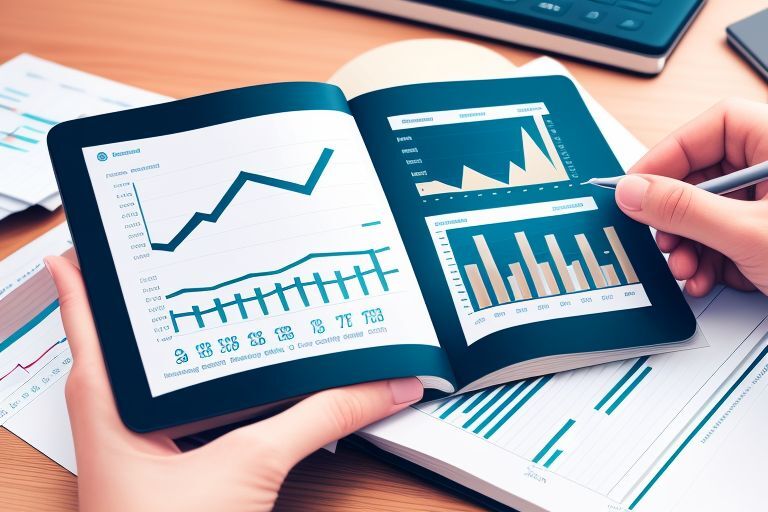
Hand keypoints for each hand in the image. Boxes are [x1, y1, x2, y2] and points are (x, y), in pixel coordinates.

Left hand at [45, 255, 422, 511]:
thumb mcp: (248, 465)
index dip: (105, 251)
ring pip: (180, 359)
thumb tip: (379, 385)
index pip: (89, 298)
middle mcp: (121, 403)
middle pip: (144, 321)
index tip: (124, 211)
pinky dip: (234, 377)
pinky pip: (207, 396)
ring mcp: (149, 429)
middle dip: (177, 278)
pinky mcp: (177, 452)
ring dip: (210, 329)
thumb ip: (319, 418)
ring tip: (245, 285)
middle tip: (210, 232)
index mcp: (109, 390)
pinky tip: (264, 365)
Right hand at [614, 99, 767, 296]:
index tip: (639, 184)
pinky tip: (704, 280)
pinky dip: (708, 264)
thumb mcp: (750, 232)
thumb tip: (634, 192)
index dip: (671, 152)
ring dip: (687, 246)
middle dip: (677, 215)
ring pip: (710, 214)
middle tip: (660, 235)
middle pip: (707, 176)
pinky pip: (724, 242)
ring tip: (684, 267)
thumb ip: (686, 209)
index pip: (716, 126)